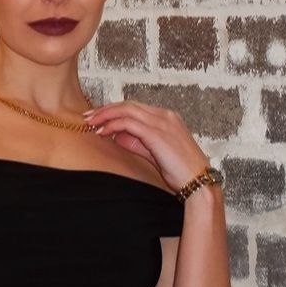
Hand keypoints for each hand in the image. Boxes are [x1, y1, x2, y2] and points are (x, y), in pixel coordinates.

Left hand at [83, 101, 211, 191]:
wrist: (197, 182)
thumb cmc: (179, 171)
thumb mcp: (155, 153)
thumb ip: (137, 142)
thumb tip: (117, 135)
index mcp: (167, 117)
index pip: (135, 107)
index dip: (114, 110)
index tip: (98, 118)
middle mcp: (165, 115)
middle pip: (128, 105)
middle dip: (106, 109)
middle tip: (88, 117)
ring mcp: (162, 122)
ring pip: (127, 110)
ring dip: (106, 115)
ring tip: (91, 123)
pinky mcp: (157, 133)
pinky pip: (129, 123)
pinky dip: (113, 125)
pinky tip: (102, 132)